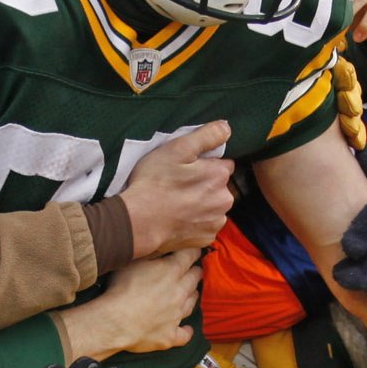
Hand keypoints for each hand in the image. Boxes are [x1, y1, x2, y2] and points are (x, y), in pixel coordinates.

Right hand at [56, 247, 201, 360]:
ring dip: (192, 296)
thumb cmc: (120, 289)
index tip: (194, 250)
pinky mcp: (170, 335)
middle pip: (194, 278)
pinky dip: (186, 330)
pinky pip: (185, 334)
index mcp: (171, 271)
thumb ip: (151, 253)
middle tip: (193, 269)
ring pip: (192, 303)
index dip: (193, 251)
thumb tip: (163, 246)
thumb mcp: (134, 261)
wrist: (115, 322)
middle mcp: (179, 292)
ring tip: (191, 292)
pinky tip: (186, 328)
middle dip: (195, 272)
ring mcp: (177, 315)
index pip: (190, 256)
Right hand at [118, 122, 234, 254]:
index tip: (186, 168)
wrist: (139, 222)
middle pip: (219, 186)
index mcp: (220, 175)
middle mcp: (225, 200)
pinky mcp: (205, 239)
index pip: (223, 163)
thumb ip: (206, 136)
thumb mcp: (177, 149)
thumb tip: (227, 128)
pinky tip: (178, 217)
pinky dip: (194, 221)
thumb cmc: (155, 183)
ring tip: (176, 202)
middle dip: (204, 184)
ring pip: (212, 206)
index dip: (204, 163)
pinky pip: (204, 225)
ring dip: (201, 203)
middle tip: (178, 184)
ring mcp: (216, 221)